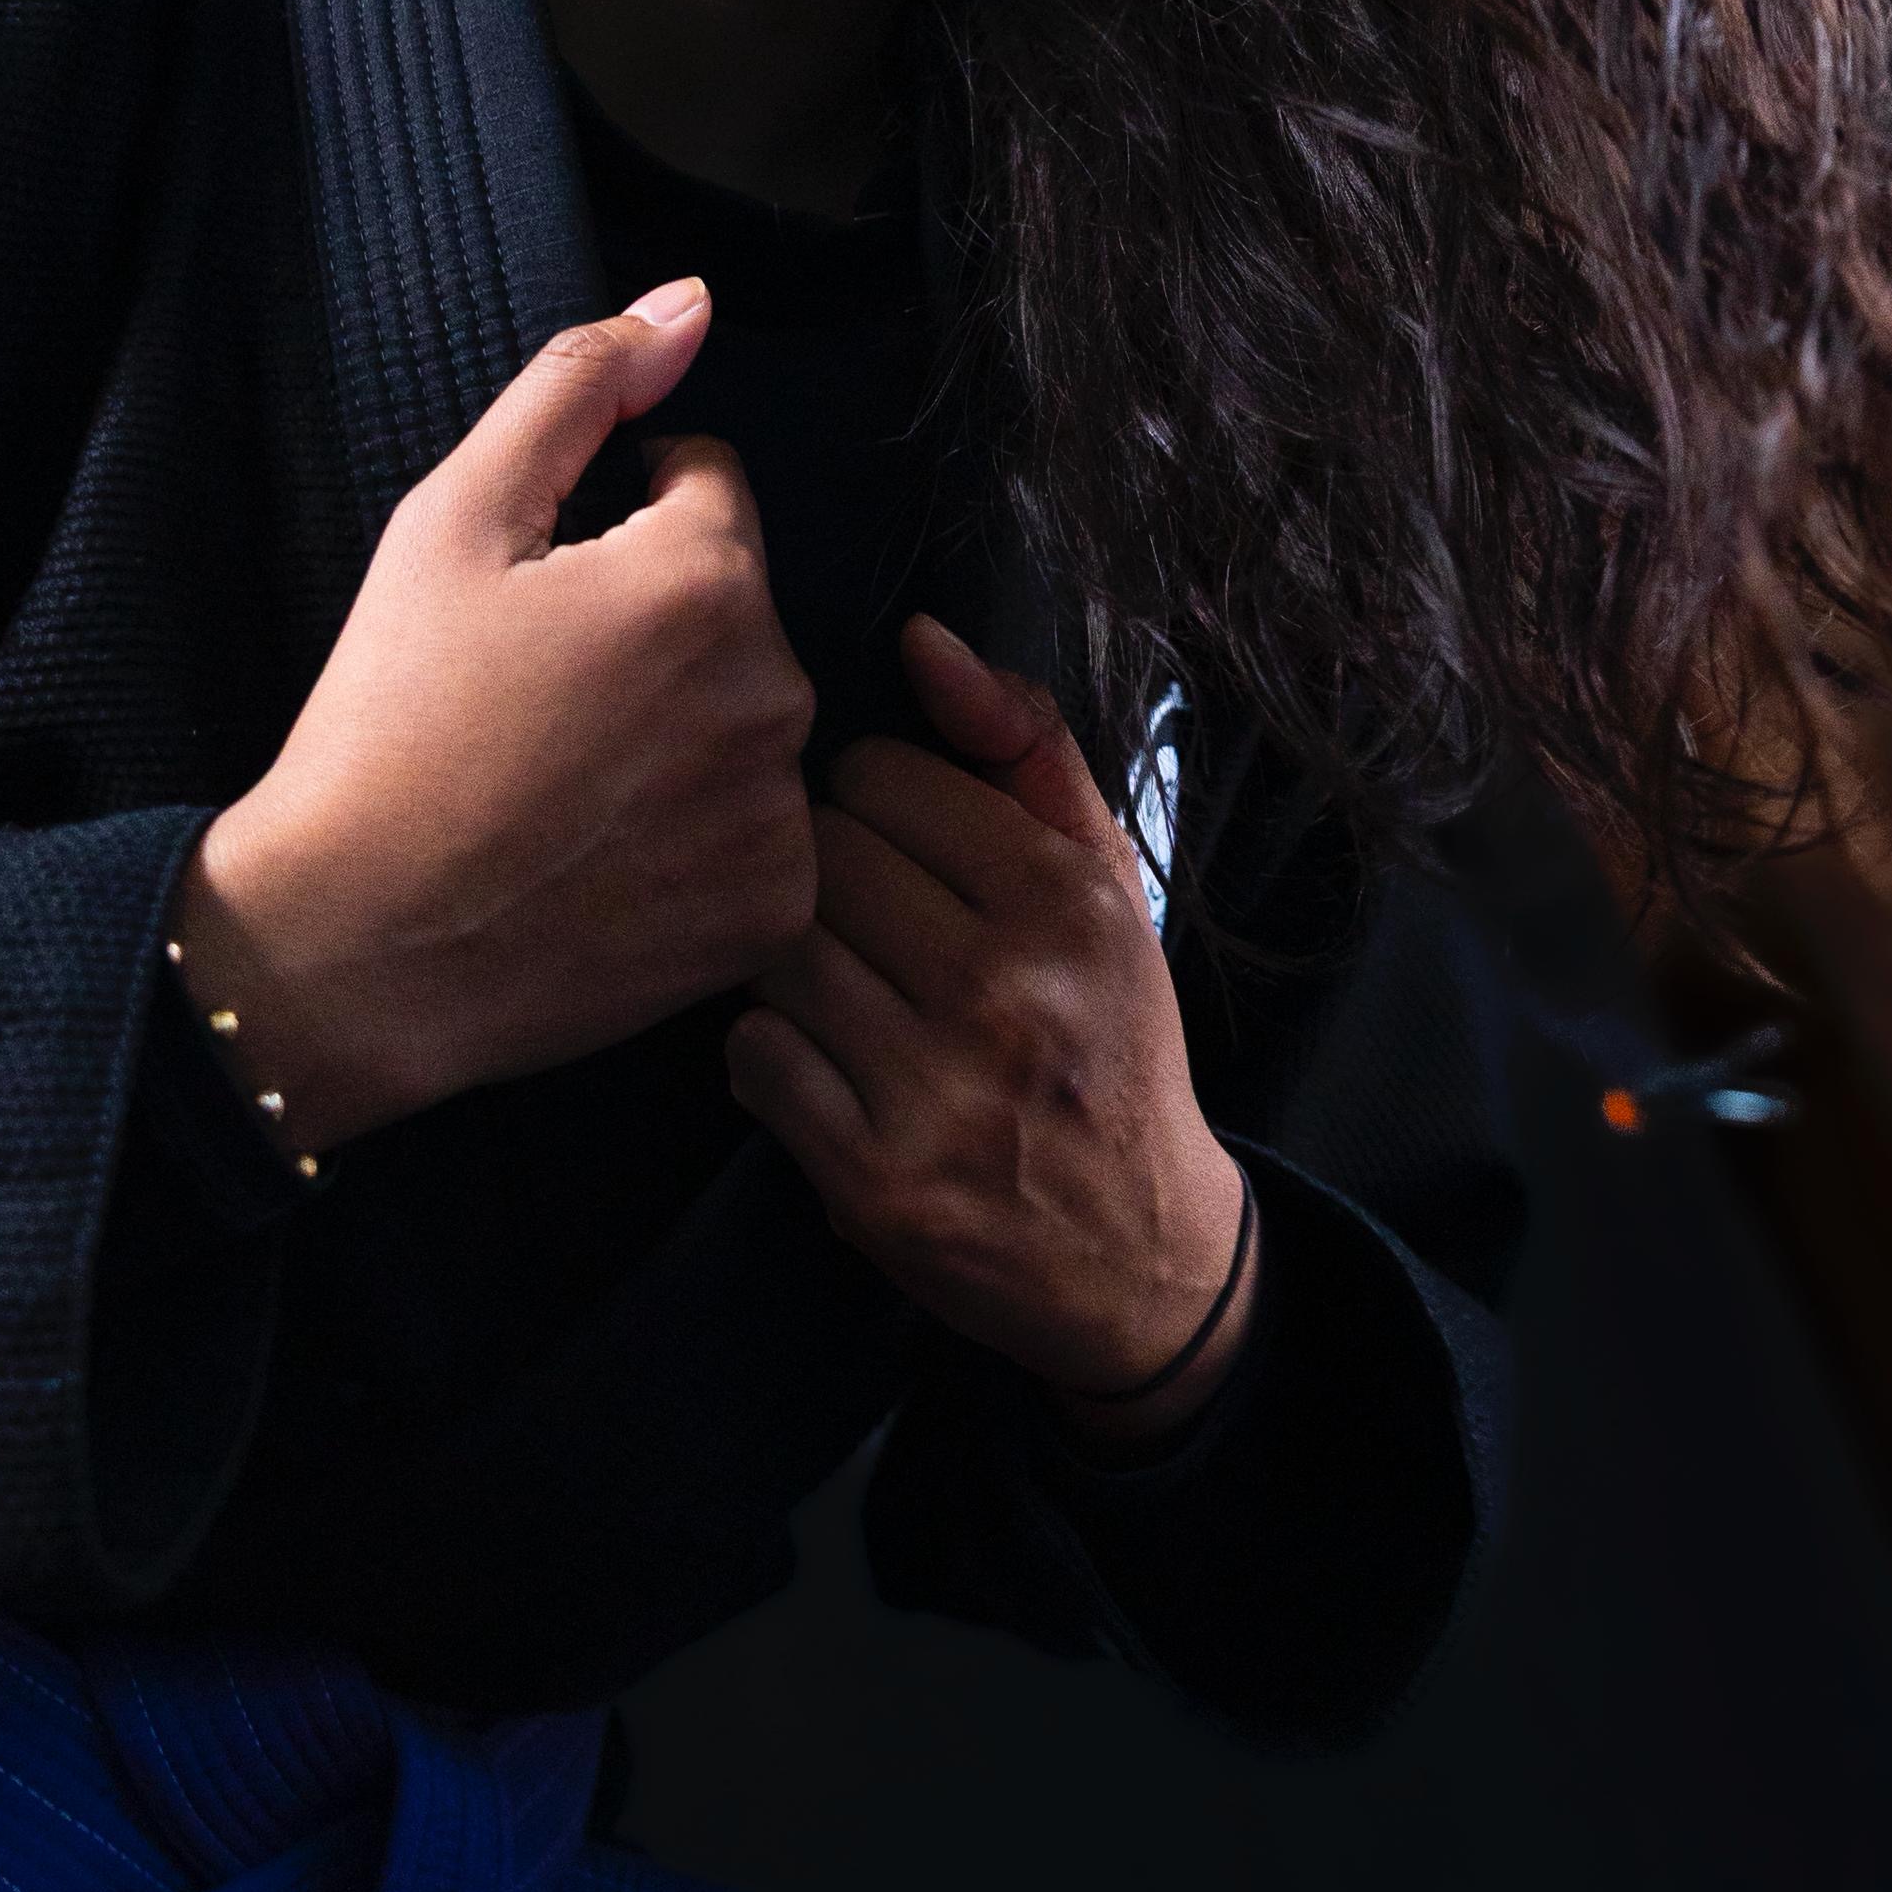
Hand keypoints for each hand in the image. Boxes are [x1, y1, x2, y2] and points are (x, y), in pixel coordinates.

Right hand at [175, 283, 816, 1149]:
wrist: (358, 946)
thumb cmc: (389, 726)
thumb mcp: (450, 522)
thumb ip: (575, 389)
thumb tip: (685, 304)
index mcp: (705, 576)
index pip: (706, 489)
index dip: (613, 524)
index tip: (540, 597)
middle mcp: (775, 689)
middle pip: (734, 610)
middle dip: (655, 630)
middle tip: (538, 699)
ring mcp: (780, 810)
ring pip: (745, 722)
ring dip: (680, 732)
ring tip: (562, 782)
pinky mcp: (772, 908)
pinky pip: (757, 837)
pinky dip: (696, 841)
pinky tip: (603, 856)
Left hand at [725, 615, 1256, 1448]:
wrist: (1138, 1255)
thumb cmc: (1107, 1042)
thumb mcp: (1105, 886)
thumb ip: (1022, 749)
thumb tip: (920, 636)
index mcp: (1066, 899)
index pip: (876, 776)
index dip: (872, 808)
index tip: (902, 856)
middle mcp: (1008, 990)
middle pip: (816, 858)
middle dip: (827, 884)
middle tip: (868, 931)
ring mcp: (939, 1092)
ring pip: (775, 952)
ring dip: (791, 967)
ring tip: (845, 993)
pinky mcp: (877, 1184)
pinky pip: (754, 1058)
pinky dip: (771, 1057)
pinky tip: (825, 1068)